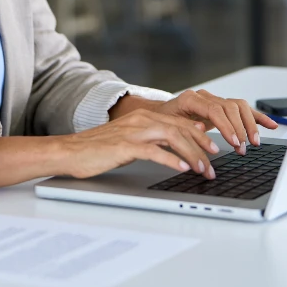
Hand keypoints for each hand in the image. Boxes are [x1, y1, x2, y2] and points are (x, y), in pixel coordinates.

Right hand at [57, 109, 225, 180]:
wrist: (70, 151)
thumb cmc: (97, 148)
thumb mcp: (128, 139)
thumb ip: (150, 139)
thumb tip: (174, 146)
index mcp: (143, 117)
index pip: (179, 122)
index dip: (200, 134)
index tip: (214, 146)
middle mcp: (141, 120)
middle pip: (181, 128)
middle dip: (202, 144)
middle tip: (216, 160)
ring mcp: (133, 132)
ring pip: (173, 138)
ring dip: (193, 154)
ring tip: (204, 169)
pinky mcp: (125, 146)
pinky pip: (154, 151)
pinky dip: (172, 160)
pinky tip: (183, 168)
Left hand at [153, 90, 277, 154]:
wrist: (159, 114)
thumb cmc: (163, 122)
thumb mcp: (168, 127)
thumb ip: (185, 129)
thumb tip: (202, 134)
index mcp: (190, 99)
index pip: (214, 109)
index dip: (227, 126)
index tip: (234, 142)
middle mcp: (204, 96)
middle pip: (230, 107)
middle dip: (239, 129)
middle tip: (243, 148)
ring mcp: (214, 100)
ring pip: (239, 106)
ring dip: (250, 124)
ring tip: (254, 142)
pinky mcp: (222, 106)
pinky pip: (243, 109)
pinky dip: (257, 117)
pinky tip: (270, 125)